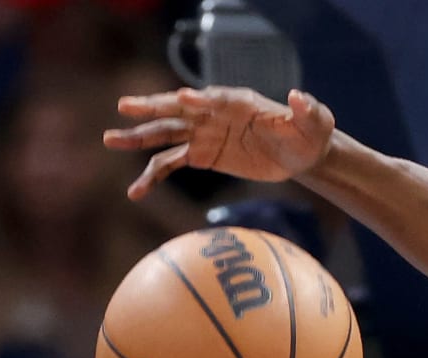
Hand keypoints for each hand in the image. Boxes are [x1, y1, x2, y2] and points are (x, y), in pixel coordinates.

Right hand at [103, 87, 335, 200]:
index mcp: (238, 101)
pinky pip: (171, 164)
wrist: (302, 153)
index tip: (181, 98)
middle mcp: (214, 113)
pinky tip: (136, 192)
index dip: (199, 98)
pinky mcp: (202, 155)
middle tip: (124, 106)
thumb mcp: (317, 122)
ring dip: (139, 138)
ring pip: (166, 134)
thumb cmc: (309, 133)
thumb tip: (299, 97)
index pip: (214, 98)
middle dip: (153, 108)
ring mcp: (204, 134)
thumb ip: (307, 110)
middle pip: (179, 110)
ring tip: (110, 140)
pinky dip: (153, 175)